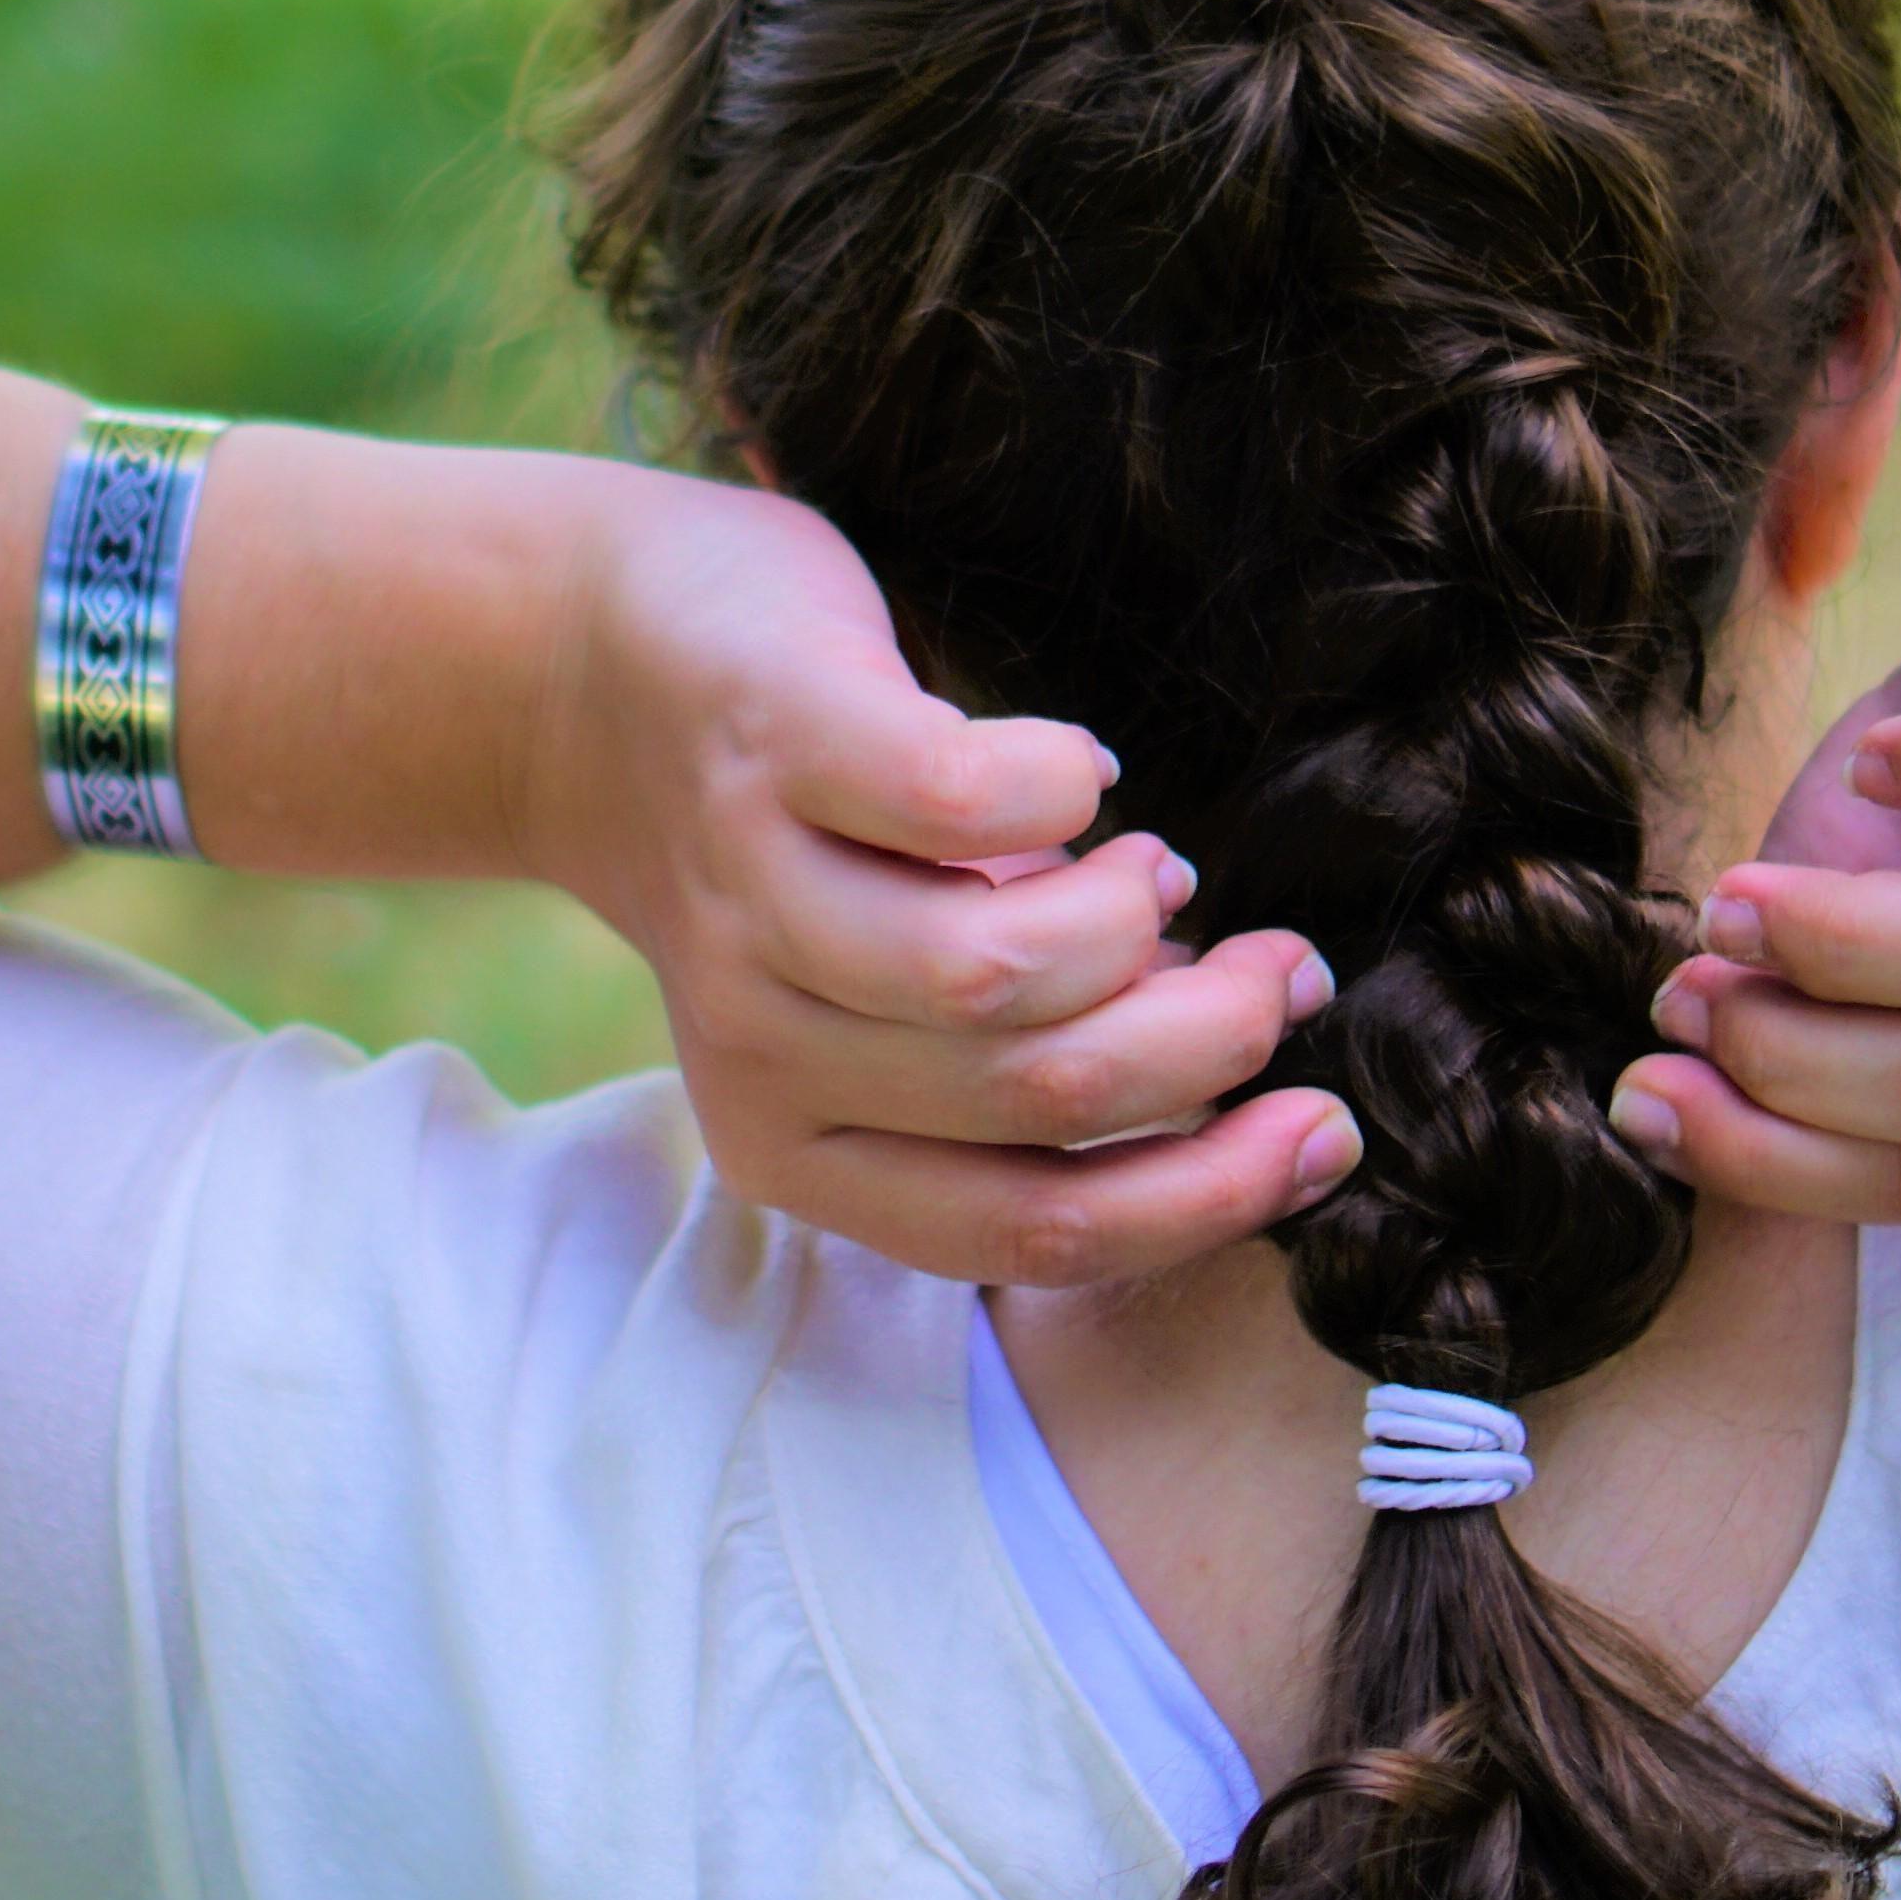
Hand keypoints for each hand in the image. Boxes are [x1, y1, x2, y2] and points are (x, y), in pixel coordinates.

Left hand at [517, 470, 1355, 1282]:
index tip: (1326, 1127)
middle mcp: (761, 1049)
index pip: (1037, 1228)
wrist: (574, 671)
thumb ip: (1016, 1064)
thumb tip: (1242, 1068)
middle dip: (1214, 1039)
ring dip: (1133, 922)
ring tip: (1157, 869)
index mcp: (798, 1147)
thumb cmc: (789, 852)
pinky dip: (1062, 786)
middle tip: (1280, 970)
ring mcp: (754, 899)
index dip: (1211, 1193)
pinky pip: (961, 802)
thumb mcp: (875, 1008)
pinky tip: (1075, 770)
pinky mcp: (774, 747)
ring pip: (997, 975)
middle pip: (1045, 1096)